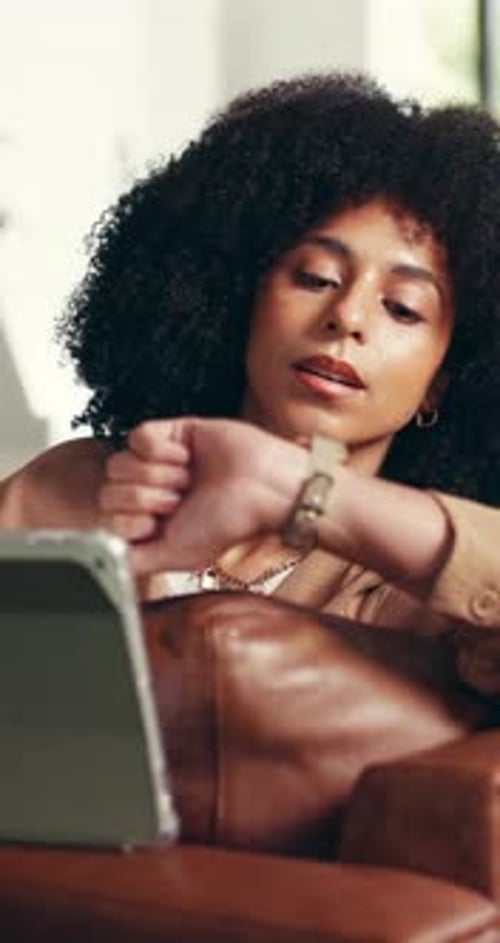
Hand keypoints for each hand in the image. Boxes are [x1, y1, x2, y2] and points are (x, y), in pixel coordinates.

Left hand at [99, 417, 307, 573]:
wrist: (266, 488)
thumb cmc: (231, 522)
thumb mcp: (178, 555)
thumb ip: (138, 560)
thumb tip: (108, 559)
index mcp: (151, 518)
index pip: (109, 516)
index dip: (131, 520)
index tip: (161, 524)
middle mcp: (151, 490)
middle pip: (109, 490)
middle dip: (146, 498)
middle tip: (180, 499)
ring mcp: (158, 460)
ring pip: (119, 463)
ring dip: (156, 474)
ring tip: (186, 479)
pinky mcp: (170, 432)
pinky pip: (137, 437)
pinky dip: (160, 450)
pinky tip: (186, 457)